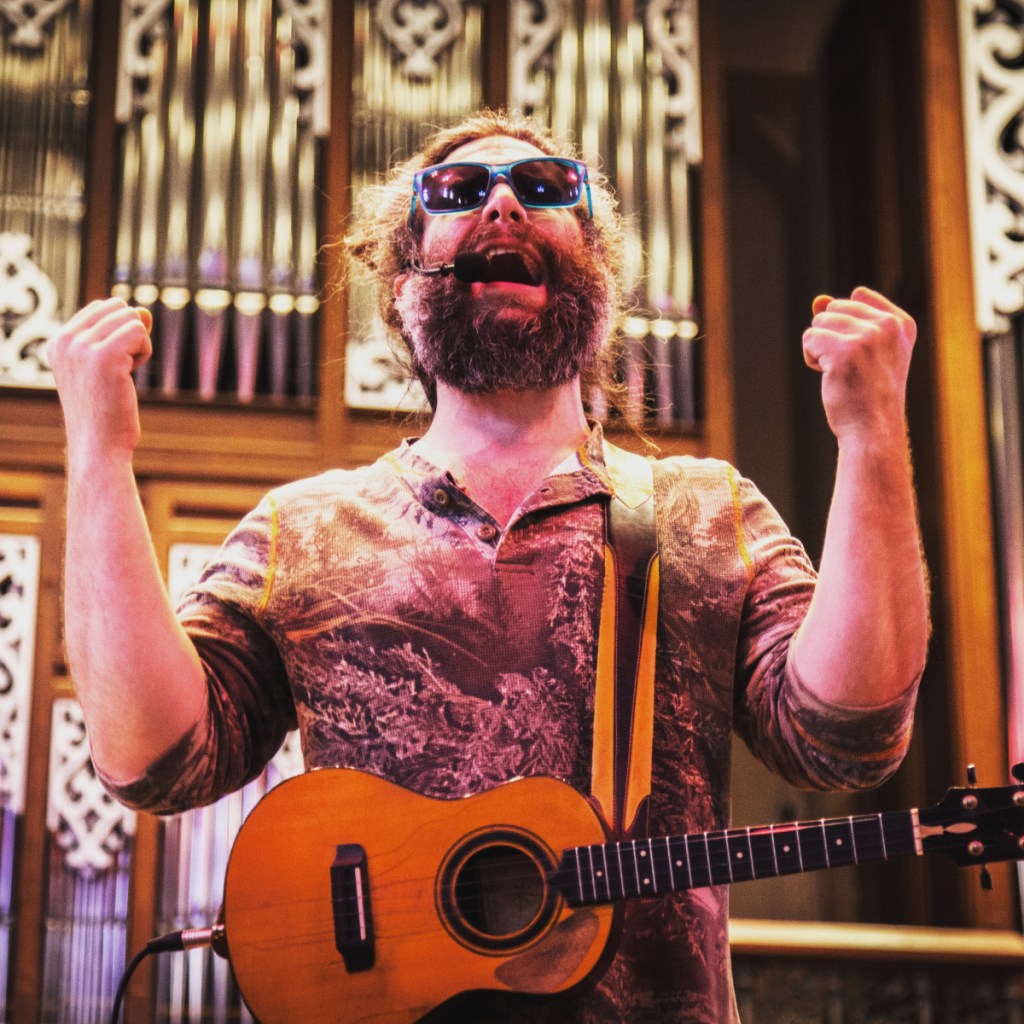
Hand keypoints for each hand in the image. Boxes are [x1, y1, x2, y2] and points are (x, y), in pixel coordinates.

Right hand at [48, 298, 152, 460]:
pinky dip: (144, 352)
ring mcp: (82, 347)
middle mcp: (65, 340)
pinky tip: (130, 375)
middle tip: (120, 371)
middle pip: (118, 307)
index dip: (119, 332)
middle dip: (131, 336)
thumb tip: (143, 310)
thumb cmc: (106, 412)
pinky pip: (139, 331)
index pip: (102, 307)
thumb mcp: (109, 367)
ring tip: (123, 376)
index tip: (110, 365)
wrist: (99, 447)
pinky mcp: (104, 356)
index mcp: (58, 341)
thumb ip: (121, 334)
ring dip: (139, 346)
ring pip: (131, 317)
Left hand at [803, 286, 916, 444]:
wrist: (872, 430)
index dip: (846, 324)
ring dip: (819, 348)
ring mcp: (867, 338)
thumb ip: (845, 320)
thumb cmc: (867, 394)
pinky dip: (810, 358)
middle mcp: (888, 326)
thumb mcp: (865, 350)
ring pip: (819, 322)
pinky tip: (829, 377)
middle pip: (833, 308)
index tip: (861, 354)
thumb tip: (818, 300)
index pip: (858, 296)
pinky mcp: (845, 351)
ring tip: (840, 372)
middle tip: (849, 367)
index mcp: (901, 324)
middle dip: (830, 336)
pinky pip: (809, 339)